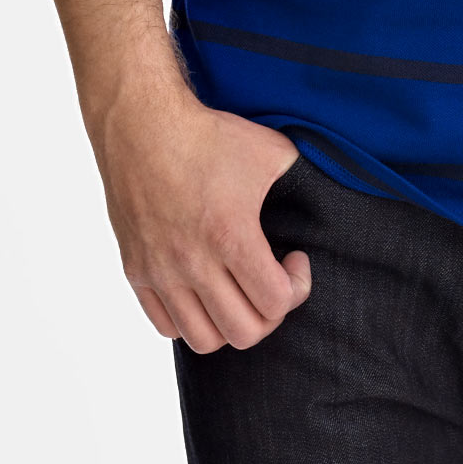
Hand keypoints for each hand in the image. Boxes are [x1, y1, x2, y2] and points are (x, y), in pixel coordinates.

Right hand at [91, 80, 311, 353]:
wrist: (143, 124)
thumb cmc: (207, 136)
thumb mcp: (271, 151)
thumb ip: (301, 180)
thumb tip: (326, 196)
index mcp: (230, 235)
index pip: (274, 304)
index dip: (296, 288)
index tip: (294, 259)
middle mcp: (193, 262)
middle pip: (243, 332)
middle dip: (268, 313)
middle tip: (270, 281)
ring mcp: (161, 271)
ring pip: (203, 339)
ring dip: (229, 323)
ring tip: (238, 291)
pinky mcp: (136, 270)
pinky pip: (166, 325)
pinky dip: (189, 319)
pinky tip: (203, 288)